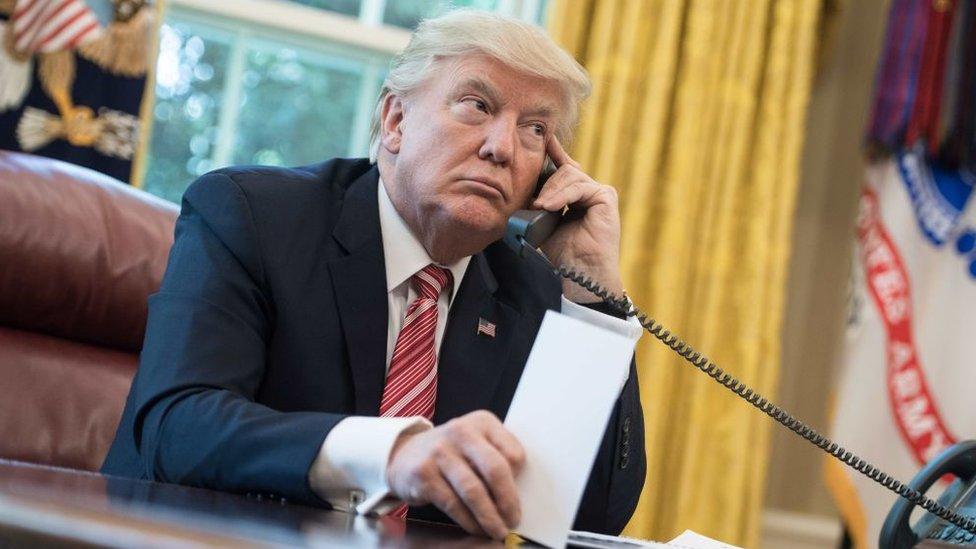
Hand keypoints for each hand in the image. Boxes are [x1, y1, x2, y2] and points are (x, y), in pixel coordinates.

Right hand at [385, 410, 524, 538]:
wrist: (404, 454)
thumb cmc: (451, 453)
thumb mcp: (476, 443)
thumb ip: (497, 457)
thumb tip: (518, 495)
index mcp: (482, 422)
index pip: (513, 453)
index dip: (519, 480)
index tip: (520, 498)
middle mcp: (461, 431)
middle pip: (495, 469)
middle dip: (508, 501)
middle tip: (513, 520)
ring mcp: (440, 452)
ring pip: (473, 491)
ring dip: (489, 517)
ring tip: (497, 530)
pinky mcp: (424, 473)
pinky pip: (453, 504)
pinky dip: (468, 521)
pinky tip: (476, 528)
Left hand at [533, 136, 623, 301]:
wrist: (581, 272)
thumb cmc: (563, 252)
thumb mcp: (544, 221)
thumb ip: (540, 201)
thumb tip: (524, 185)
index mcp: (576, 195)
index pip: (563, 168)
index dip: (553, 152)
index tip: (542, 138)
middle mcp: (590, 190)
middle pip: (564, 171)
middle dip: (546, 184)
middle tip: (535, 204)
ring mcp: (600, 193)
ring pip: (571, 176)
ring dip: (552, 191)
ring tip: (541, 208)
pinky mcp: (606, 197)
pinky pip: (581, 186)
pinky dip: (563, 195)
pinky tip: (551, 206)